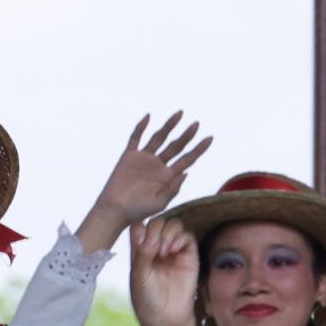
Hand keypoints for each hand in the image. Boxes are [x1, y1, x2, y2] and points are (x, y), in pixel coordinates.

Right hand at [75, 112, 210, 253]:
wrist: (115, 210)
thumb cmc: (137, 211)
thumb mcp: (159, 204)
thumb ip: (173, 189)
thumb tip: (186, 172)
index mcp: (167, 176)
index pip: (187, 159)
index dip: (199, 149)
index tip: (210, 138)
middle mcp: (158, 165)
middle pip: (176, 146)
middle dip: (187, 135)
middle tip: (197, 124)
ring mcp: (144, 159)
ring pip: (159, 138)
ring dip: (169, 126)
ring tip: (180, 113)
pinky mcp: (129, 156)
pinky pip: (136, 138)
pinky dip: (141, 127)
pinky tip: (148, 117)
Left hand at [129, 216, 199, 325]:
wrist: (166, 317)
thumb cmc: (147, 299)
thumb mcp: (138, 276)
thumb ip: (142, 253)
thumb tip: (151, 234)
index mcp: (141, 251)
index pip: (140, 227)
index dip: (141, 230)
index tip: (141, 246)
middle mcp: (157, 248)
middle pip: (157, 222)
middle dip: (155, 230)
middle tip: (154, 248)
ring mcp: (173, 251)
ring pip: (173, 225)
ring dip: (168, 232)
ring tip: (164, 251)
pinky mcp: (189, 256)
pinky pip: (187, 236)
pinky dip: (180, 238)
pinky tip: (173, 250)